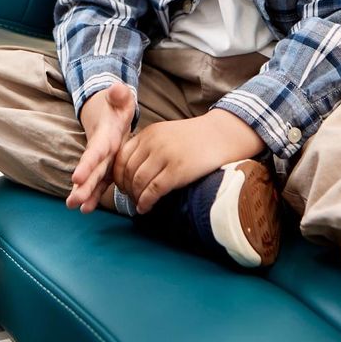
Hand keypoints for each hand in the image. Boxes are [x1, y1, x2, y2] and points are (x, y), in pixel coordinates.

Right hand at [68, 82, 135, 212]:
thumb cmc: (116, 106)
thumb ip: (119, 95)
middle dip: (82, 186)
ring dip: (85, 194)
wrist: (108, 112)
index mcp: (104, 137)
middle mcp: (100, 150)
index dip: (86, 164)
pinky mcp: (107, 167)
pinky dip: (94, 195)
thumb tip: (117, 88)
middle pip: (91, 170)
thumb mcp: (120, 99)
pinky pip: (100, 183)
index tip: (76, 178)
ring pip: (93, 179)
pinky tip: (87, 209)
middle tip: (72, 201)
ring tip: (76, 208)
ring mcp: (102, 160)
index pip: (94, 152)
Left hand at [114, 111, 263, 213]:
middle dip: (126, 189)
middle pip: (127, 171)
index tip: (122, 186)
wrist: (223, 135)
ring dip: (135, 197)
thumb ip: (149, 146)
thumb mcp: (167, 134)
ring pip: (138, 181)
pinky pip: (154, 190)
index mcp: (148, 133)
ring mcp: (165, 156)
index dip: (117, 175)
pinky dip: (146, 202)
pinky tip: (146, 208)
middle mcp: (153, 142)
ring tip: (139, 204)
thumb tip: (132, 171)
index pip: (121, 157)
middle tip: (130, 198)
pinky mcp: (178, 170)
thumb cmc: (195, 138)